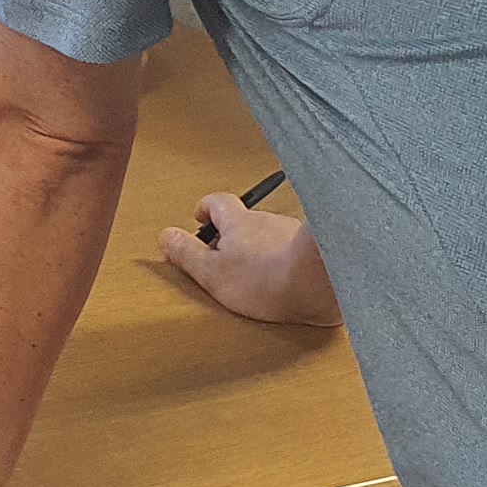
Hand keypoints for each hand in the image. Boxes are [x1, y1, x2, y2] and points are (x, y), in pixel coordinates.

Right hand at [160, 193, 341, 327]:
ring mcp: (292, 234)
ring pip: (270, 235)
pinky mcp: (313, 251)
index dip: (206, 208)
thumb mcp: (212, 271)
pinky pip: (292, 250)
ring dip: (261, 249)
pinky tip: (283, 282)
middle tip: (224, 255)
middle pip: (245, 219)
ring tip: (256, 274)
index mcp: (239, 222)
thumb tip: (166, 237)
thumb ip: (187, 254)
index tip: (200, 218)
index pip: (217, 201)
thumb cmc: (267, 279)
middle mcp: (267, 221)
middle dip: (233, 234)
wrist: (320, 285)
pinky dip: (284, 261)